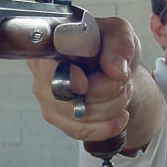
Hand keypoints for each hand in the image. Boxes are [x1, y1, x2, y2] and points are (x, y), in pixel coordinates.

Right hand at [27, 16, 139, 141]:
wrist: (114, 71)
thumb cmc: (110, 48)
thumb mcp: (121, 35)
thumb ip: (120, 46)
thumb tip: (116, 70)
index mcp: (51, 44)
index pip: (49, 67)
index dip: (67, 79)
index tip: (84, 85)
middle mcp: (42, 72)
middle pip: (68, 96)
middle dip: (106, 91)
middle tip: (124, 80)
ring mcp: (47, 98)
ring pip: (78, 116)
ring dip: (111, 107)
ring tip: (124, 92)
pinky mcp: (58, 119)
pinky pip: (81, 132)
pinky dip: (107, 127)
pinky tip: (121, 117)